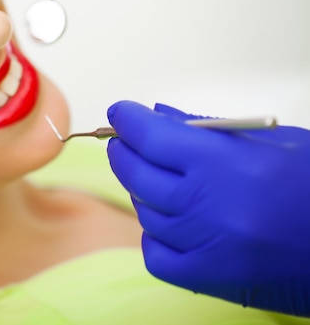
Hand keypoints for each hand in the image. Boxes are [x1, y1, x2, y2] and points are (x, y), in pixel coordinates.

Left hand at [106, 100, 309, 316]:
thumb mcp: (270, 141)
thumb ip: (208, 129)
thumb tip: (160, 116)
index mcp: (225, 163)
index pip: (152, 135)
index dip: (129, 120)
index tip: (121, 113)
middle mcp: (208, 205)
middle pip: (137, 172)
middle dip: (124, 151)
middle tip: (124, 142)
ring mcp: (204, 245)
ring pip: (144, 211)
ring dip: (143, 191)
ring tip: (158, 179)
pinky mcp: (208, 277)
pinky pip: (156, 253)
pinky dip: (155, 234)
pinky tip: (171, 221)